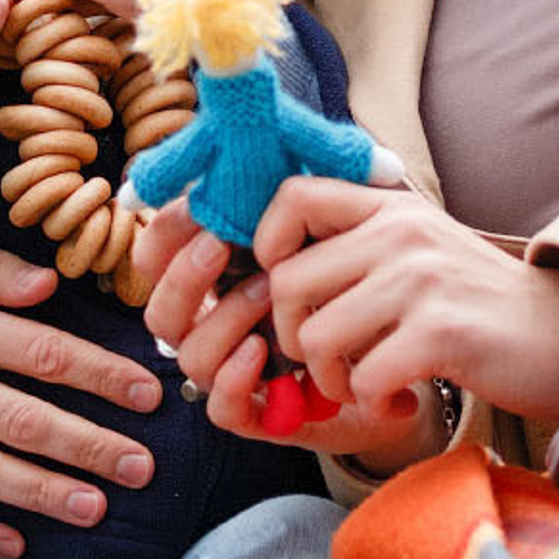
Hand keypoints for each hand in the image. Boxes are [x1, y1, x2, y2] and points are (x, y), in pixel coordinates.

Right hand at [132, 198, 429, 467]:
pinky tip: (260, 350)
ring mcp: (232, 373)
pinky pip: (219, 405)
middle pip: (160, 311)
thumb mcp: (326, 233)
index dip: (164, 235)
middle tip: (221, 245)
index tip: (197, 208)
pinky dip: (232, 376)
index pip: (158, 259)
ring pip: (189, 353)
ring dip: (223, 317)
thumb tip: (276, 143)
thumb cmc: (356, 285)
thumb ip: (298, 197)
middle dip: (185, 276)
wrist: (400, 354)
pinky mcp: (257, 415)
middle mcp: (213, 328)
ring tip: (267, 293)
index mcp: (217, 280)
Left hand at [250, 179, 558, 430]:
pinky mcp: (442, 332)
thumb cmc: (480, 303)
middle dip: (291, 338)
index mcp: (390, 207)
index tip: (290, 293)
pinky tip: (401, 398)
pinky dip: (372, 402)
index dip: (267, 245)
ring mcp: (421, 279)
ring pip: (316, 337)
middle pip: (287, 282)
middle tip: (330, 362)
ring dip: (330, 379)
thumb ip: (360, 246)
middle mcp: (401, 232)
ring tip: (365, 384)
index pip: (292, 197)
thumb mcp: (419, 250)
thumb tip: (274, 270)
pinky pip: (364, 377)